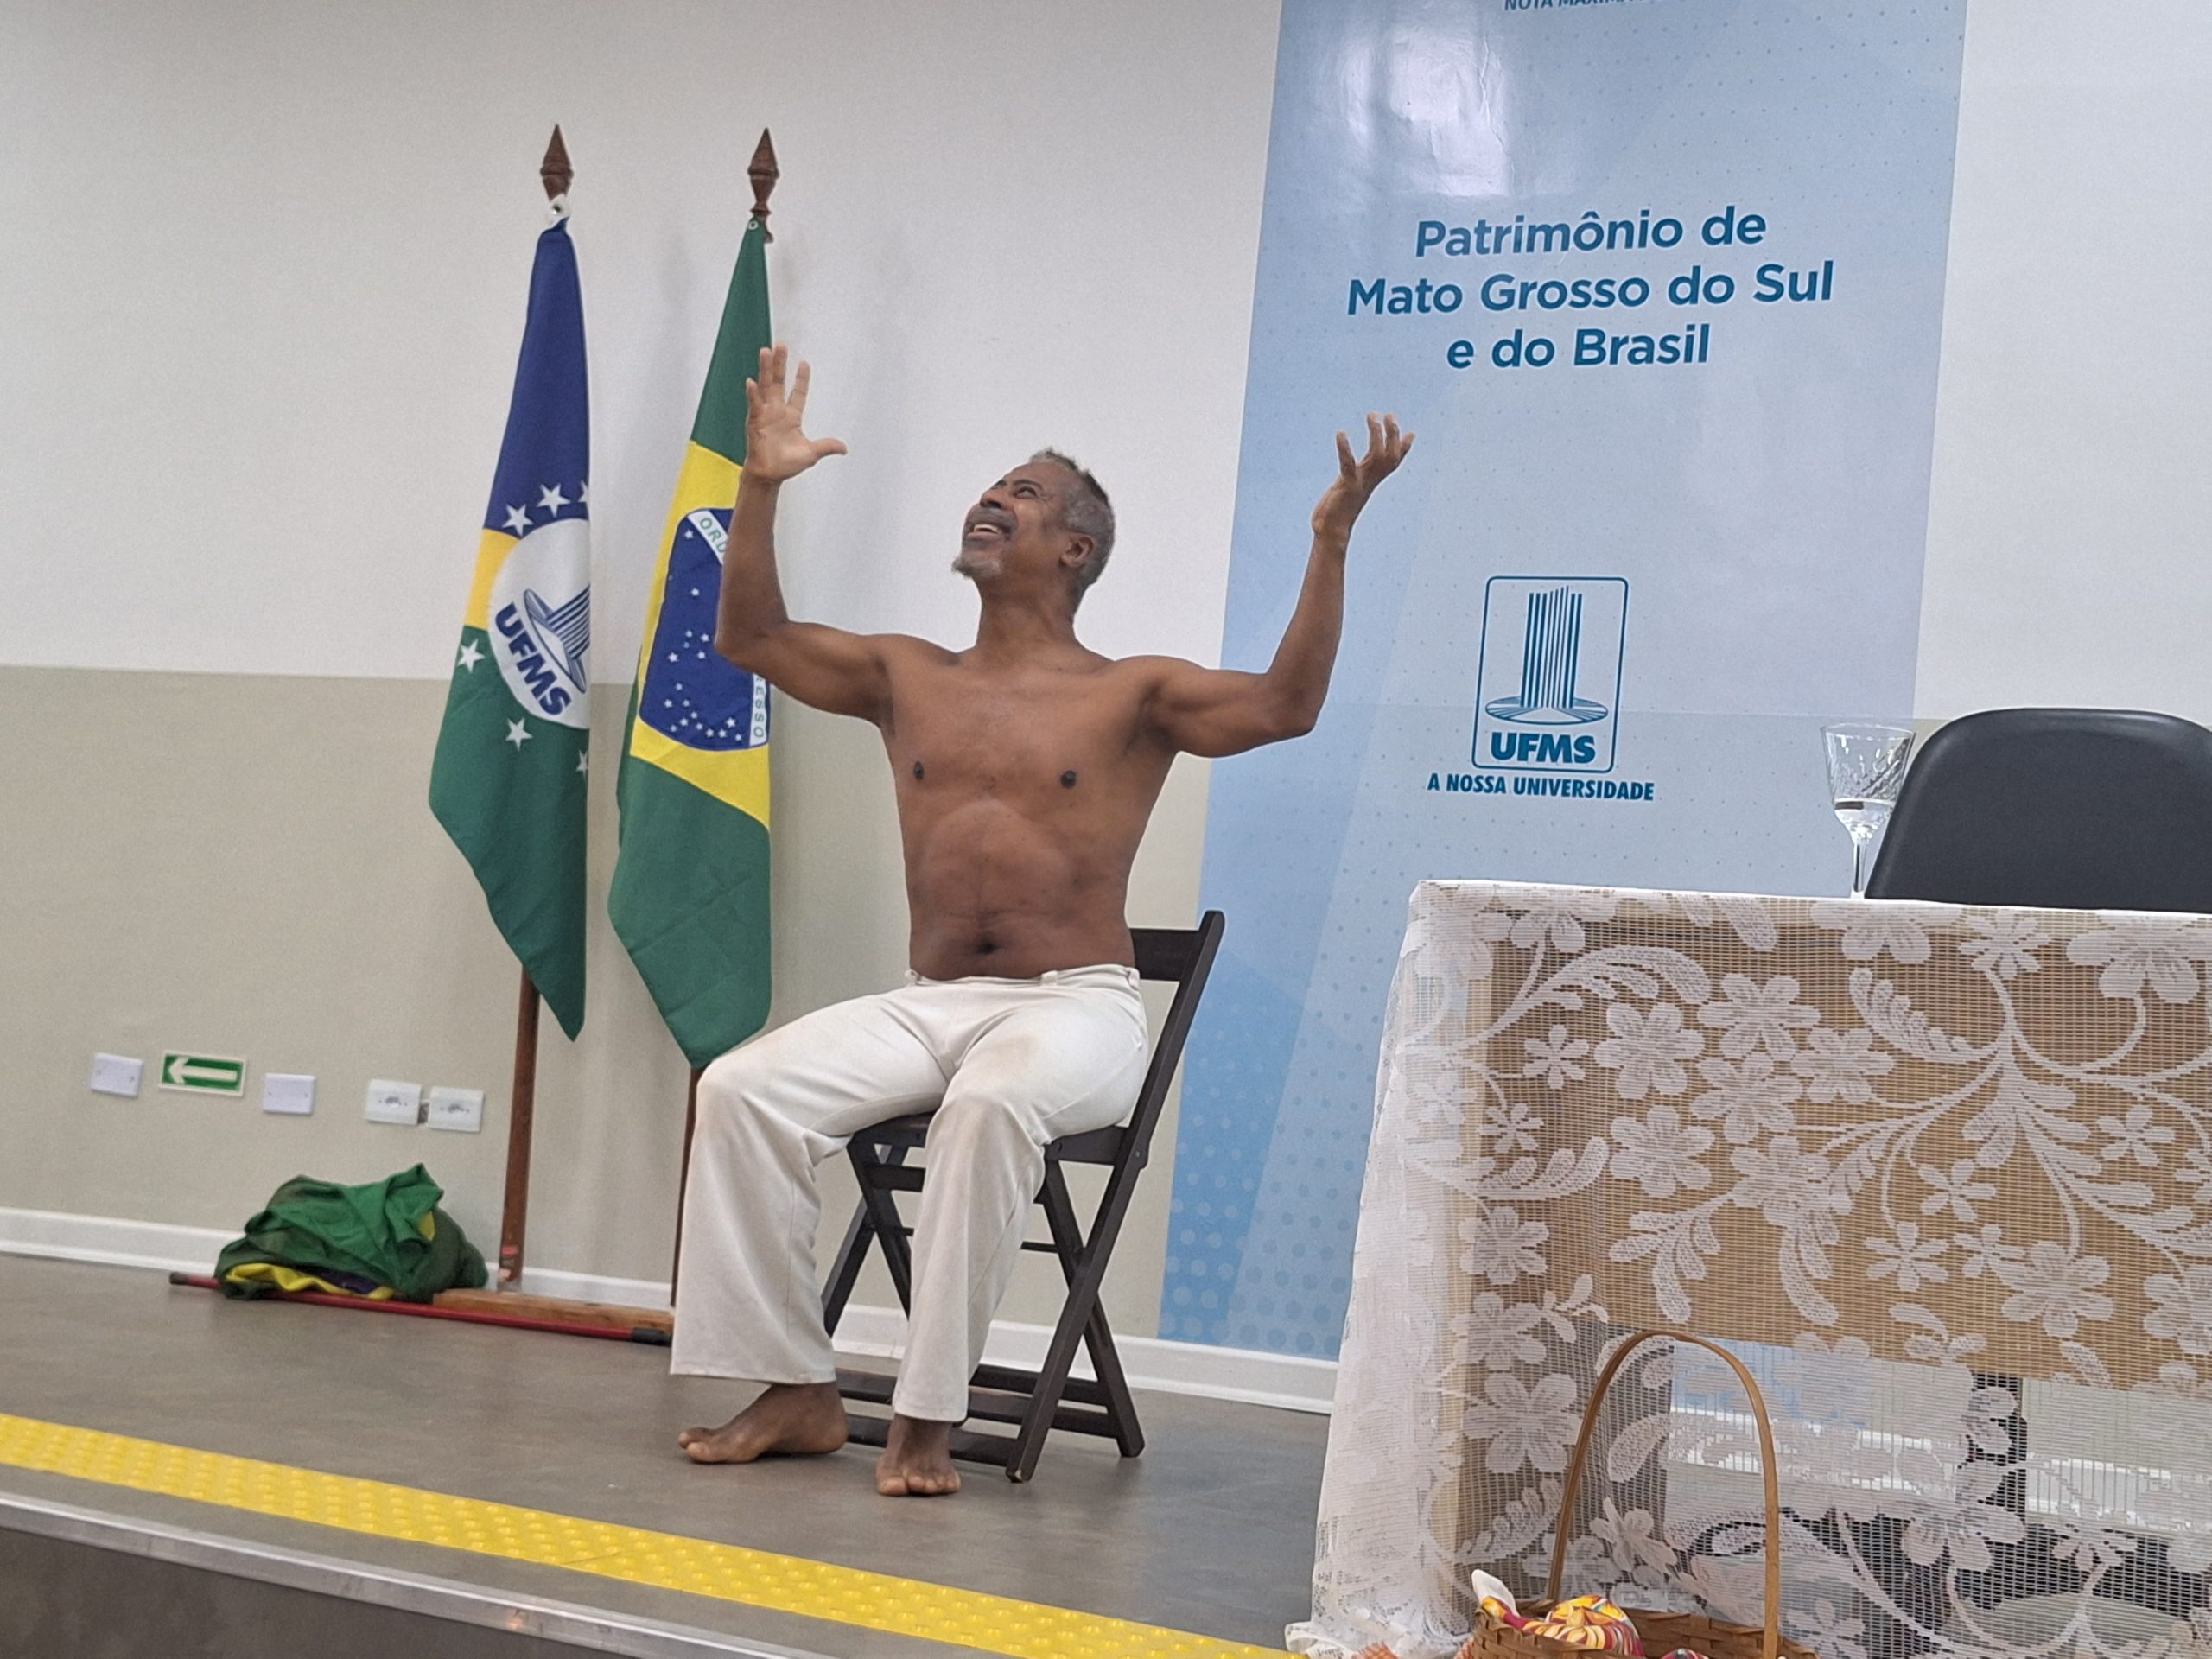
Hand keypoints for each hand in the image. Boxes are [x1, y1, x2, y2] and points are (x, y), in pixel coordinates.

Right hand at [743, 343, 848, 481]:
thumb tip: (844, 448)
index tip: (804, 363)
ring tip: (766, 352)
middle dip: (780, 364)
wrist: (769, 476)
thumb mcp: (811, 454)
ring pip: (766, 387)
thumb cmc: (787, 464)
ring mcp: (765, 415)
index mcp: (791, 416)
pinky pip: (754, 406)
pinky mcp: (755, 422)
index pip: (798, 392)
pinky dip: (753, 394)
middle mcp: (777, 411)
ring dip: (765, 370)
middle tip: (781, 345)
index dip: (802, 379)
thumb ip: (826, 446)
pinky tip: (751, 382)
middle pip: (779, 382)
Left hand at [1312, 413, 1413, 542]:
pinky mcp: (1345, 487)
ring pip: (1376, 456)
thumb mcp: (1355, 487)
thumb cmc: (1341, 508)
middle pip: (1390, 455)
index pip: (1394, 462)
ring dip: (1376, 434)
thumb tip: (1369, 470)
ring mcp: (1360, 483)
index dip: (1403, 448)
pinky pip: (1348, 465)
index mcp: (1372, 480)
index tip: (1411, 432)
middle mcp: (1370, 480)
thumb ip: (1362, 476)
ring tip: (1372, 415)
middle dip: (1392, 434)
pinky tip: (1342, 433)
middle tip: (1389, 415)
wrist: (1331, 531)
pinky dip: (1345, 449)